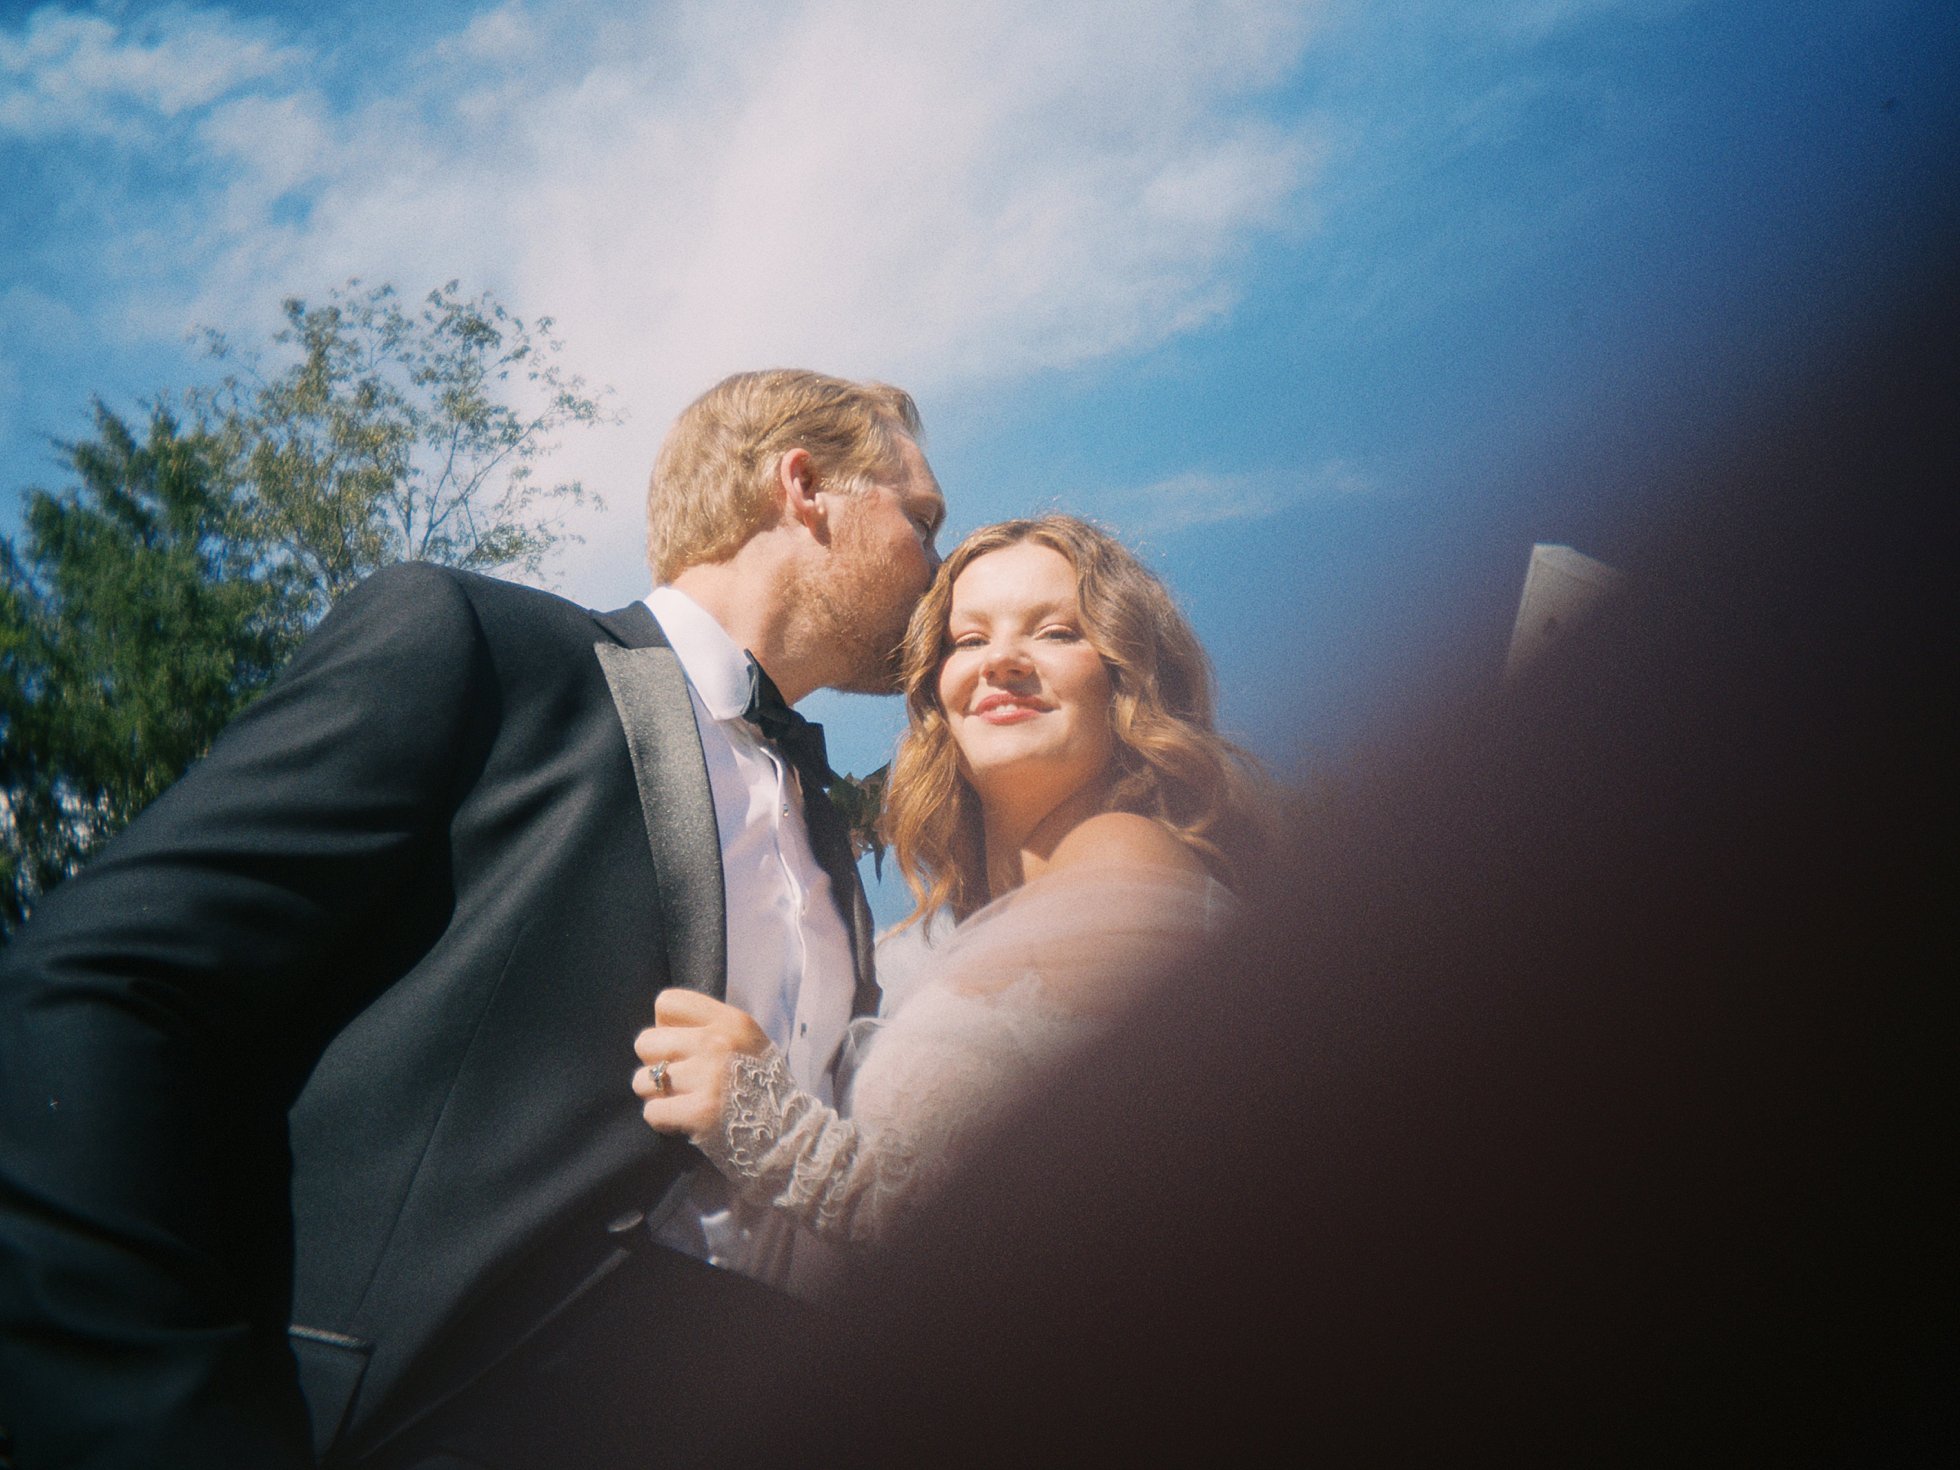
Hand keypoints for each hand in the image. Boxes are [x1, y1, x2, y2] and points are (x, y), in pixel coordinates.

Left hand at [632, 988, 772, 1142]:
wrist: (787, 1135)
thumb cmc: (760, 1087)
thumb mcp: (746, 1042)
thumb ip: (708, 1028)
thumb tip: (660, 1028)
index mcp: (731, 1020)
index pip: (667, 1003)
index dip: (665, 1027)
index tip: (682, 1048)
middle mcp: (718, 1042)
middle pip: (646, 1042)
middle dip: (656, 1065)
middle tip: (680, 1081)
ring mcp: (708, 1077)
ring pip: (642, 1080)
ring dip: (657, 1096)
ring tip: (683, 1102)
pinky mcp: (699, 1112)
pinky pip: (651, 1111)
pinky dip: (663, 1121)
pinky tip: (684, 1121)